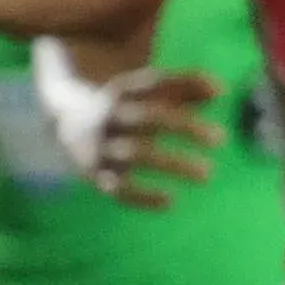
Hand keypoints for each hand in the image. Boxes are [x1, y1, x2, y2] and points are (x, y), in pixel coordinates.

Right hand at [81, 61, 226, 207]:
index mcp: (122, 92)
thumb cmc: (125, 107)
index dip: (186, 84)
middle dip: (183, 126)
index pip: (154, 84)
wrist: (64, 124)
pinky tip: (170, 201)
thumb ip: (183, 88)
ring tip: (208, 173)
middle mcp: (109, 117)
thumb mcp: (146, 92)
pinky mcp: (94, 173)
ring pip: (136, 153)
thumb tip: (221, 91)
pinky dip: (141, 196)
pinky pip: (117, 187)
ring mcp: (100, 146)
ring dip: (172, 163)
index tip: (221, 92)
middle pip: (147, 117)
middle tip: (221, 138)